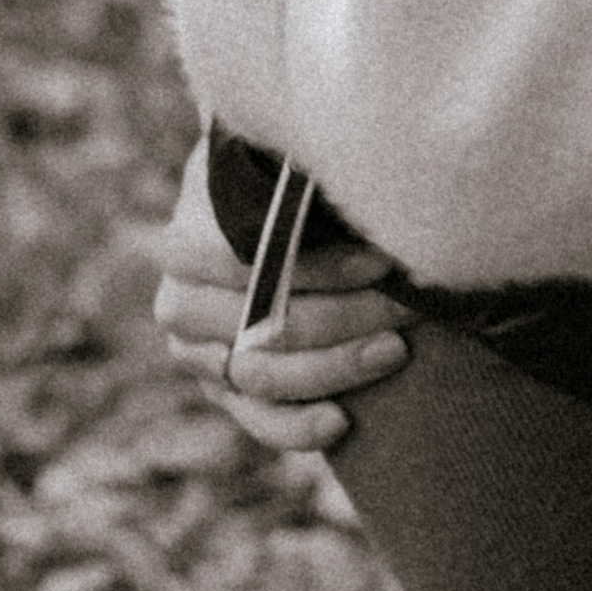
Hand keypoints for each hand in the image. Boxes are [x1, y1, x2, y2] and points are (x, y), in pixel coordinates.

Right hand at [151, 135, 409, 453]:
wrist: (258, 208)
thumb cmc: (285, 180)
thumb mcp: (288, 163)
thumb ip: (310, 173)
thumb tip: (375, 174)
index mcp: (188, 239)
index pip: (250, 262)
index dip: (321, 264)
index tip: (384, 259)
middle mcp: (181, 300)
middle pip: (263, 324)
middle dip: (347, 316)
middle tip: (410, 305)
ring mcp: (197, 352)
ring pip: (262, 375)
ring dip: (336, 367)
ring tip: (396, 350)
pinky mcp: (222, 388)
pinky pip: (256, 418)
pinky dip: (296, 427)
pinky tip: (342, 422)